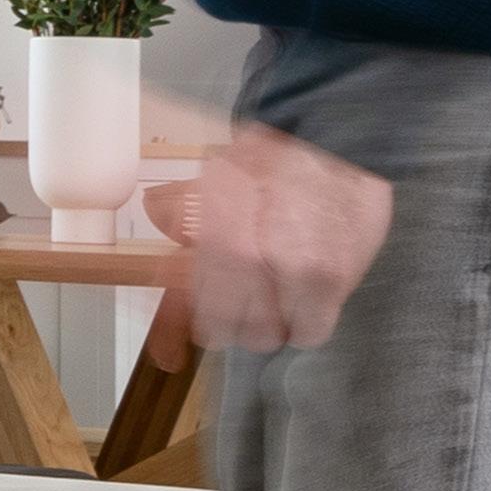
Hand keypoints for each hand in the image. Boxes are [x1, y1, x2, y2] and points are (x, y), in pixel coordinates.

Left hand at [137, 126, 391, 359]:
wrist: (337, 135)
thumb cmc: (274, 156)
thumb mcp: (213, 177)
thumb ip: (180, 211)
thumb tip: (153, 216)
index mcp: (207, 235)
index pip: (182, 307)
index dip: (173, 339)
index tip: (170, 355)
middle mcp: (244, 259)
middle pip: (223, 332)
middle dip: (228, 322)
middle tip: (242, 305)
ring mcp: (290, 273)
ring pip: (265, 337)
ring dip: (267, 327)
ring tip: (277, 301)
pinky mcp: (332, 280)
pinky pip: (310, 332)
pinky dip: (305, 325)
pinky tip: (306, 305)